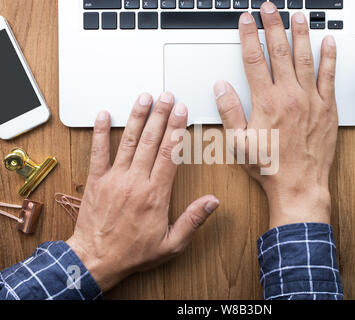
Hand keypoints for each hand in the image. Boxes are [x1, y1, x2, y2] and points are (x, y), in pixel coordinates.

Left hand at [66, 92, 218, 291]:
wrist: (96, 260)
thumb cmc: (134, 252)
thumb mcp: (171, 244)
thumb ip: (192, 220)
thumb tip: (212, 202)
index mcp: (155, 194)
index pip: (169, 154)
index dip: (177, 130)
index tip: (183, 112)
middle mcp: (135, 181)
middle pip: (151, 141)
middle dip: (161, 115)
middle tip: (167, 96)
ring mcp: (114, 179)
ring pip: (128, 141)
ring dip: (137, 117)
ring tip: (145, 98)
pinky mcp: (97, 181)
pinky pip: (98, 152)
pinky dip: (100, 132)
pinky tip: (104, 115)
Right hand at [214, 3, 337, 228]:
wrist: (299, 185)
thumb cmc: (269, 167)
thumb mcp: (239, 143)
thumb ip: (230, 112)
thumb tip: (221, 87)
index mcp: (266, 102)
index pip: (254, 59)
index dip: (249, 36)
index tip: (246, 20)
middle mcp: (289, 95)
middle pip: (279, 51)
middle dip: (273, 26)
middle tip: (269, 8)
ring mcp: (311, 100)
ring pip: (304, 58)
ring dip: (300, 34)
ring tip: (297, 15)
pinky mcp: (327, 108)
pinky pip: (329, 77)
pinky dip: (329, 57)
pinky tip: (328, 42)